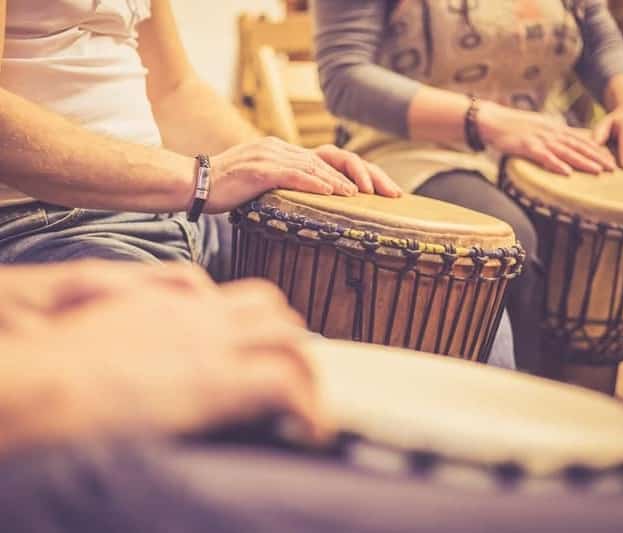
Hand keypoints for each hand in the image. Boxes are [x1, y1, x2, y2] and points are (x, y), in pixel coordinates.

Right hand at [1, 264, 328, 448]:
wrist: (42, 382)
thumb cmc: (56, 367)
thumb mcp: (102, 332)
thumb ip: (138, 330)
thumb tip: (158, 355)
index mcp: (169, 304)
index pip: (235, 298)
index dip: (261, 322)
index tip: (265, 348)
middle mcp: (198, 316)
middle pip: (271, 309)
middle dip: (289, 339)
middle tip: (294, 373)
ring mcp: (212, 344)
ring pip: (289, 338)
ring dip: (305, 369)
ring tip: (307, 404)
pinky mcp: (217, 381)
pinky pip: (284, 382)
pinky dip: (307, 406)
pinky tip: (309, 431)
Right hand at [207, 137, 401, 211]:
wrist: (194, 184)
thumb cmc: (229, 189)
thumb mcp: (265, 185)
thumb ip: (287, 186)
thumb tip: (315, 202)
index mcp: (286, 151)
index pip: (331, 158)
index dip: (360, 172)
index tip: (383, 190)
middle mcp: (282, 147)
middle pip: (332, 158)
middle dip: (365, 174)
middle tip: (389, 192)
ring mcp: (270, 155)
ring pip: (315, 166)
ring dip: (341, 181)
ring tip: (362, 195)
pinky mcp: (259, 168)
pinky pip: (292, 174)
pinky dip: (314, 183)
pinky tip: (332, 192)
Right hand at [477, 102, 615, 175]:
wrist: (492, 120)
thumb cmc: (512, 127)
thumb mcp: (537, 129)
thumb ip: (551, 136)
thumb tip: (564, 145)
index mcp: (554, 129)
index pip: (581, 139)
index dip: (598, 149)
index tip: (612, 158)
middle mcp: (551, 132)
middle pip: (579, 145)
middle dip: (597, 156)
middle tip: (613, 167)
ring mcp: (540, 139)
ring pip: (566, 151)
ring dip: (583, 161)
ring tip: (598, 170)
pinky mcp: (527, 146)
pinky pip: (544, 157)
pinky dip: (556, 164)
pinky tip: (567, 172)